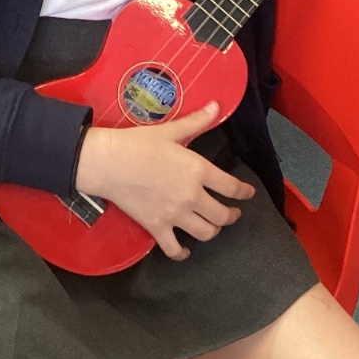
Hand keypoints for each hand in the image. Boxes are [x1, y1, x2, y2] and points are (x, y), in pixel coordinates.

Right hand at [75, 101, 254, 260]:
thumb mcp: (171, 130)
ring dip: (213, 232)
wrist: (109, 163)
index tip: (248, 194)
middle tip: (233, 214)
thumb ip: (197, 121)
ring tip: (212, 227)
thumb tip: (216, 105)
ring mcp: (175, 215)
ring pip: (205, 233)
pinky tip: (184, 252)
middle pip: (222, 215)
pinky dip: (181, 253)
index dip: (244, 192)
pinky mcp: (157, 227)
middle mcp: (192, 196)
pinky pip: (174, 248)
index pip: (231, 187)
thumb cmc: (139, 143)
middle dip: (232, 216)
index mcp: (198, 171)